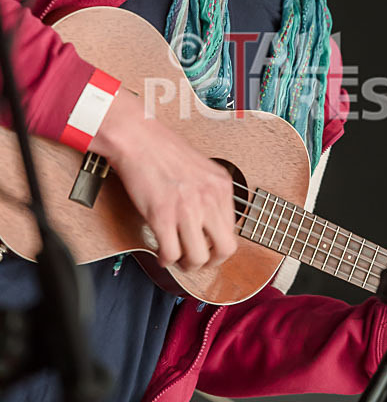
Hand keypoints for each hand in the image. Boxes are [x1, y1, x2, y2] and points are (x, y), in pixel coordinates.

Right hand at [91, 87, 236, 269]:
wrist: (138, 138)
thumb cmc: (164, 150)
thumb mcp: (203, 169)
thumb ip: (210, 193)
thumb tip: (211, 224)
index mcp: (222, 185)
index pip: (232, 230)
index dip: (219, 245)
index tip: (208, 248)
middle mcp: (209, 197)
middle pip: (224, 249)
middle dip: (210, 261)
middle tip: (196, 260)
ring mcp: (187, 208)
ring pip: (197, 258)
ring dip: (186, 264)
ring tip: (176, 257)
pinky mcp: (162, 216)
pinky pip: (171, 254)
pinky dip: (165, 259)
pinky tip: (161, 252)